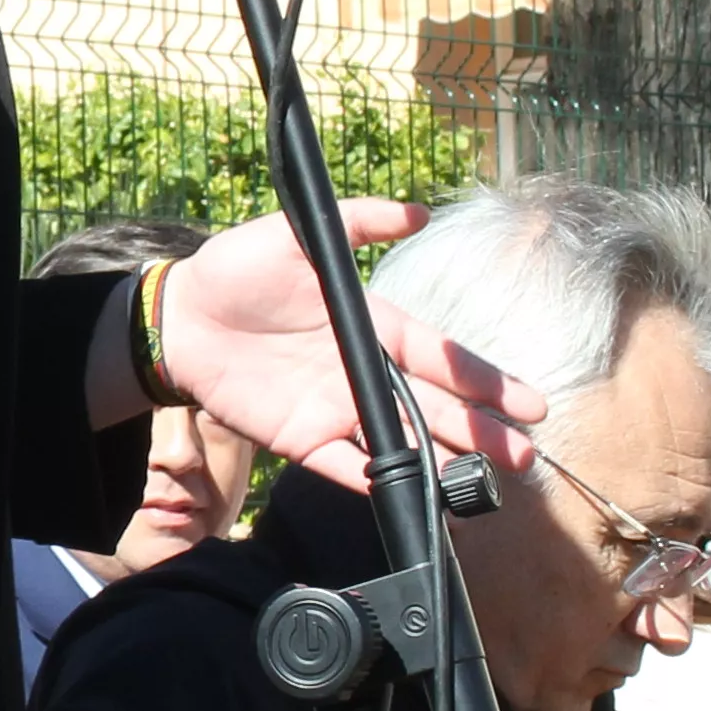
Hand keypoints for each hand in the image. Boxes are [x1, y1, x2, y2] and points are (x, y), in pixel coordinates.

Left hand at [147, 206, 543, 488]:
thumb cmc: (238, 270)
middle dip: (481, 432)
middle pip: (433, 408)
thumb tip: (418, 212)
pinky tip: (410, 498)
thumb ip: (358, 224)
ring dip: (441, 463)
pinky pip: (343, 468)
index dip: (486, 380)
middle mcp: (363, 373)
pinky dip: (374, 483)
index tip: (530, 402)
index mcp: (373, 326)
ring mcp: (334, 410)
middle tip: (523, 456)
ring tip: (484, 485)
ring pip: (400, 443)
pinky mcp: (300, 440)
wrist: (180, 317)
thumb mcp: (297, 235)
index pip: (441, 357)